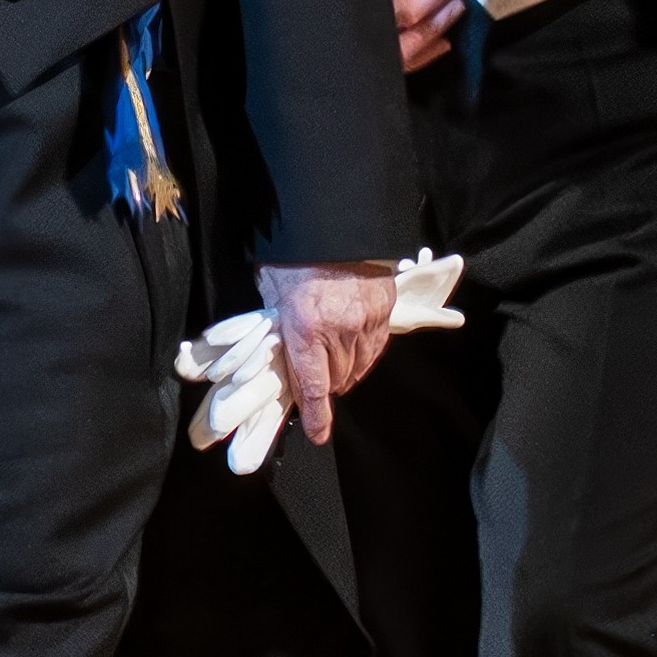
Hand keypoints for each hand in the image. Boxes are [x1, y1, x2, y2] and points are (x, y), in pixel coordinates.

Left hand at [256, 263, 399, 444]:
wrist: (336, 222)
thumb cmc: (296, 253)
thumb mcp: (272, 287)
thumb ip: (276, 322)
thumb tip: (272, 347)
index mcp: (304, 327)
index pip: (312, 387)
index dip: (315, 417)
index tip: (317, 435)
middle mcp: (338, 331)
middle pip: (337, 380)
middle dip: (324, 381)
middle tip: (313, 370)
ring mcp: (366, 322)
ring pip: (358, 367)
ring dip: (345, 369)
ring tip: (332, 355)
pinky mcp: (384, 310)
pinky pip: (375, 348)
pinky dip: (363, 352)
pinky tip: (353, 342)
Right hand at [377, 0, 471, 73]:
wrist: (280, 35)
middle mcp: (372, 14)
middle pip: (419, 1)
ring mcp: (377, 43)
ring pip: (420, 33)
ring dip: (443, 16)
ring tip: (458, 2)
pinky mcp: (378, 64)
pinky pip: (409, 61)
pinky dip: (429, 52)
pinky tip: (442, 42)